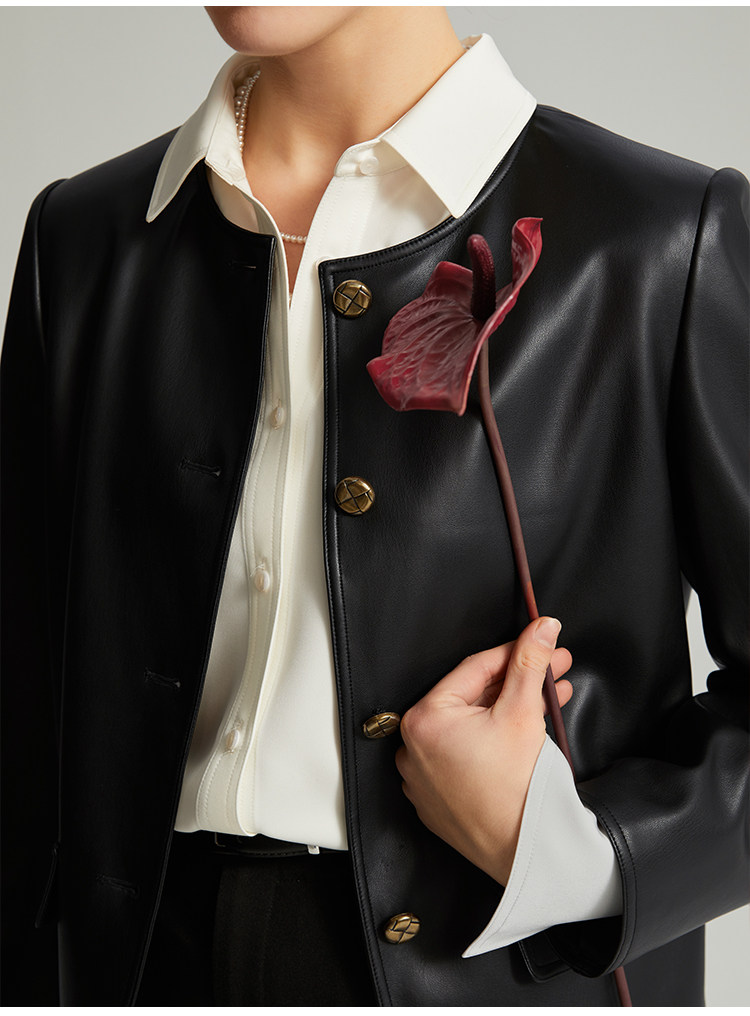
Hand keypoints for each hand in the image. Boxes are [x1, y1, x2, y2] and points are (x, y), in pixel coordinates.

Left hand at [395, 616, 572, 885]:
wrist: (525, 853)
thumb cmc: (517, 790)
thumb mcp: (523, 712)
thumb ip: (530, 662)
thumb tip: (542, 627)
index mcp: (424, 719)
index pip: (474, 669)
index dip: (515, 653)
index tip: (540, 644)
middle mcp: (412, 747)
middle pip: (474, 698)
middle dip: (519, 682)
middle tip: (553, 670)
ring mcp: (423, 776)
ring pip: (472, 727)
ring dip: (511, 709)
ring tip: (551, 700)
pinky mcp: (437, 799)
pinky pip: (465, 756)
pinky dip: (493, 741)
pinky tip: (527, 731)